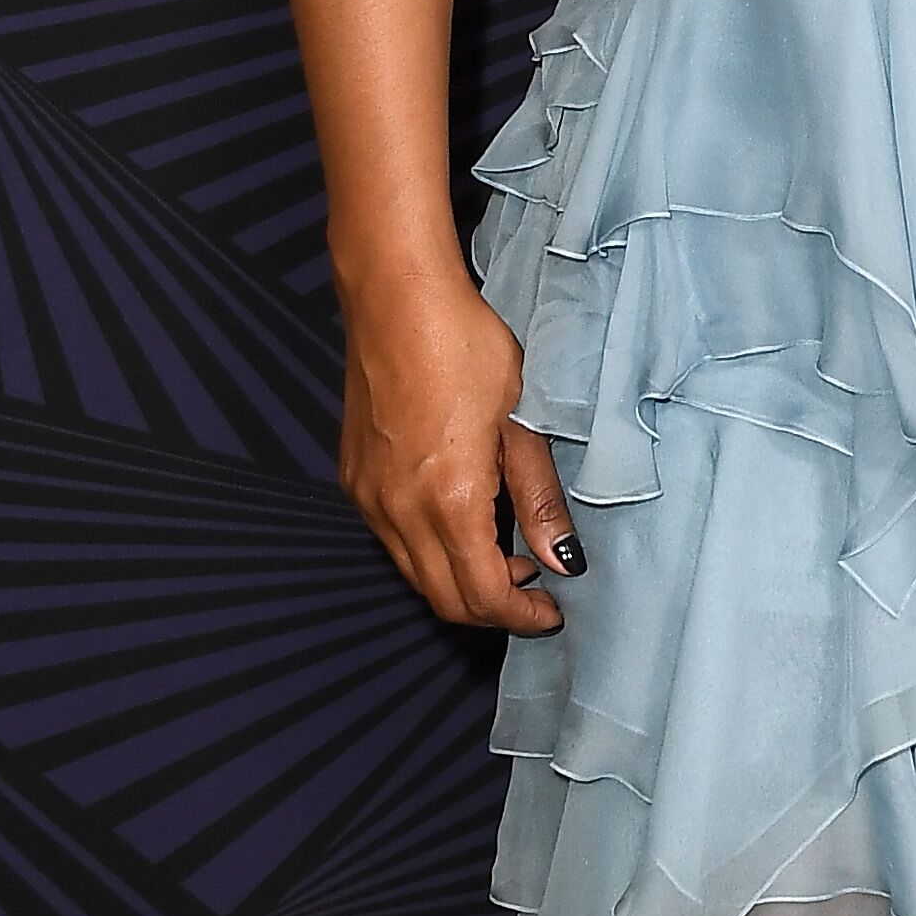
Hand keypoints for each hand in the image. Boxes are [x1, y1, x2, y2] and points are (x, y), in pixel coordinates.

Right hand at [339, 282, 582, 631]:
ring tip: (504, 552)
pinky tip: (461, 519)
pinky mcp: (353, 478)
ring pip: (414, 574)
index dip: (521, 616)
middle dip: (491, 609)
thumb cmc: (465, 347)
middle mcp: (397, 511)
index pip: (482, 595)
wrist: (397, 299)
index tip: (552, 612)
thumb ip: (538, 498)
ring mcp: (368, 497)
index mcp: (447, 501)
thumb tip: (562, 559)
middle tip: (533, 588)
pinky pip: (391, 541)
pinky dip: (429, 553)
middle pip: (442, 600)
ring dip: (459, 582)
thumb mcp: (521, 421)